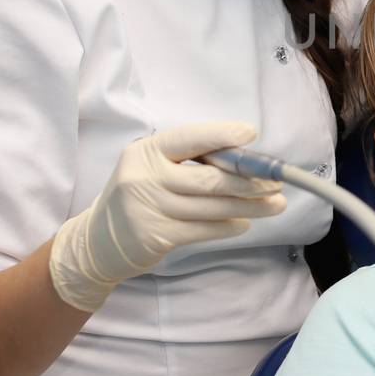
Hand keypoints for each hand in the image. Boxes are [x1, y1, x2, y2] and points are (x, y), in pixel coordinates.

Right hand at [49, 122, 285, 311]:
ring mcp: (149, 208)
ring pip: (213, 206)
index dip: (221, 135)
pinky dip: (229, 226)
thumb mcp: (152, 167)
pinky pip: (204, 229)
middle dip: (250, 181)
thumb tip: (241, 156)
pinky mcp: (156, 236)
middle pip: (210, 178)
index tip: (251, 134)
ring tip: (275, 205)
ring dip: (250, 206)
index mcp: (146, 151)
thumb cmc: (137, 195)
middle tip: (277, 183)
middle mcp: (145, 177)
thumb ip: (187, 160)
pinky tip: (244, 223)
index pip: (188, 138)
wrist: (97, 241)